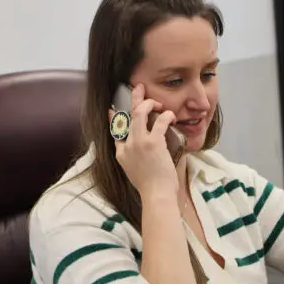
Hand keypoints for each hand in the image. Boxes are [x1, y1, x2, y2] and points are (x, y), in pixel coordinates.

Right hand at [111, 84, 178, 199]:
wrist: (156, 195)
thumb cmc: (151, 188)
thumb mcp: (134, 173)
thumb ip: (134, 160)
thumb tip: (143, 153)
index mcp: (121, 154)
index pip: (115, 131)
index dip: (114, 118)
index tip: (112, 110)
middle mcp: (127, 146)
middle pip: (127, 116)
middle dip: (134, 99)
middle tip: (139, 88)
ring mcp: (138, 143)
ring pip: (140, 113)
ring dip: (150, 104)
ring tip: (158, 103)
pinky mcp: (152, 143)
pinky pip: (159, 121)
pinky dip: (166, 116)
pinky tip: (171, 116)